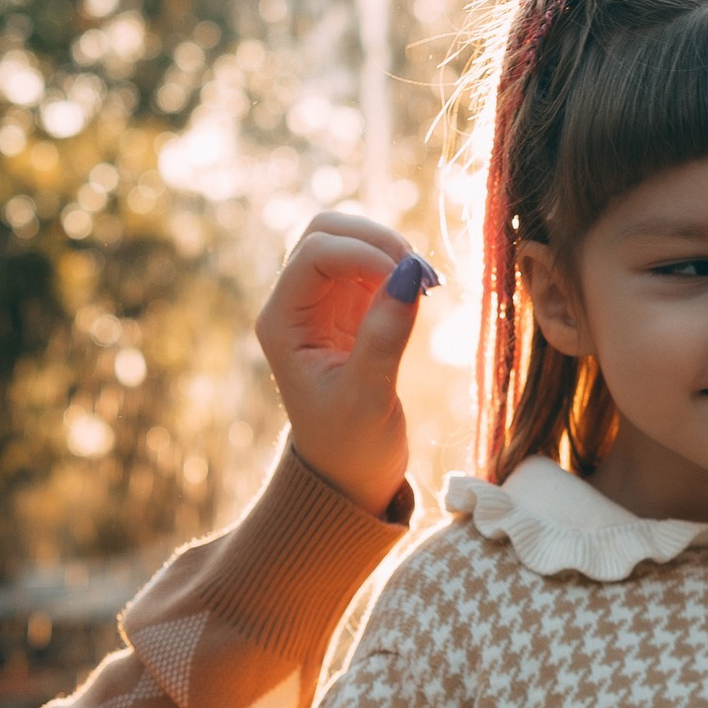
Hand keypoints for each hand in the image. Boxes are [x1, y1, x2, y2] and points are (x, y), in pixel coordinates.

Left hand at [255, 209, 436, 514]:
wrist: (350, 475)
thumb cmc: (350, 446)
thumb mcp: (369, 397)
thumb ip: (385, 335)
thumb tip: (409, 273)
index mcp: (282, 324)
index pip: (314, 255)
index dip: (362, 254)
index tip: (409, 278)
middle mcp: (295, 306)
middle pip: (325, 233)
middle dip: (374, 240)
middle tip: (419, 272)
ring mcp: (322, 304)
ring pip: (348, 241)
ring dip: (387, 249)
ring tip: (424, 283)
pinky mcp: (350, 309)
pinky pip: (371, 264)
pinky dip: (397, 266)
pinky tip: (421, 292)